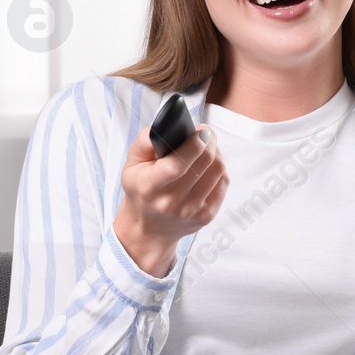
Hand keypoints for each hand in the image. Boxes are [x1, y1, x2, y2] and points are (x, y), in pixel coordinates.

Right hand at [114, 123, 227, 276]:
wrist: (148, 228)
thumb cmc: (141, 190)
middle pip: (203, 163)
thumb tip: (167, 127)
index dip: (194, 143)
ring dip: (216, 151)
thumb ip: (144, 141)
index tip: (199, 130)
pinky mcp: (206, 216)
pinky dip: (220, 167)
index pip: (178, 164)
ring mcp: (191, 211)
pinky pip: (223, 182)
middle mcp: (171, 202)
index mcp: (150, 187)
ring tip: (207, 145)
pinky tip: (210, 163)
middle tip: (205, 132)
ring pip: (217, 170)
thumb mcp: (131, 165)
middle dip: (208, 140)